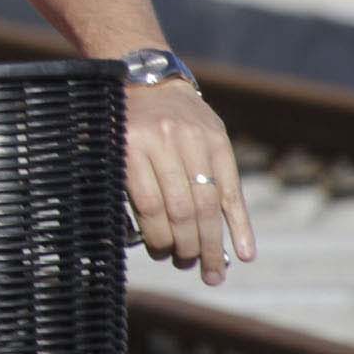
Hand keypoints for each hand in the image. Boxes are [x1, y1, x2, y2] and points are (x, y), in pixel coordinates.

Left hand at [125, 81, 254, 285]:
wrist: (148, 80)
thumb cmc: (122, 124)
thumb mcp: (108, 146)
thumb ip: (122, 185)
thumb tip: (136, 240)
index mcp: (131, 145)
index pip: (151, 205)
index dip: (158, 237)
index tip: (161, 255)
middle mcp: (165, 141)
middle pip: (182, 208)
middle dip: (188, 246)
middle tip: (189, 268)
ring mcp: (196, 140)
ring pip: (208, 203)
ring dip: (213, 244)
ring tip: (213, 273)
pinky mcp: (219, 140)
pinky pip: (232, 189)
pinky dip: (240, 224)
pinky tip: (245, 253)